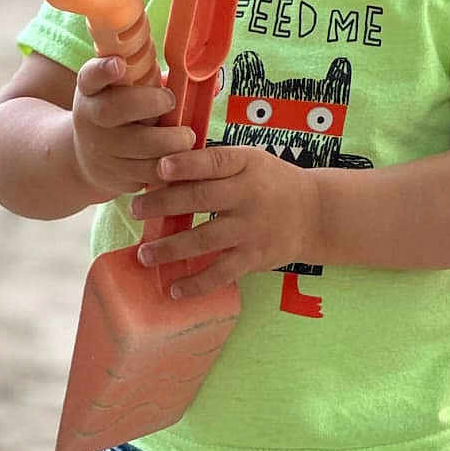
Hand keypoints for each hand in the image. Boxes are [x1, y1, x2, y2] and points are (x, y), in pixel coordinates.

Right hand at [71, 56, 195, 196]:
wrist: (88, 156)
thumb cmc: (121, 113)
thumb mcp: (126, 92)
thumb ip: (153, 81)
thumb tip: (202, 78)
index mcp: (92, 90)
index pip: (91, 75)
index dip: (104, 69)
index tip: (119, 65)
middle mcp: (90, 119)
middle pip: (111, 110)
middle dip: (148, 104)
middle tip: (172, 101)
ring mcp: (99, 151)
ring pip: (132, 150)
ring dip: (167, 144)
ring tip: (188, 138)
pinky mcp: (113, 178)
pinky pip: (144, 176)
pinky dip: (168, 169)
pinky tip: (182, 163)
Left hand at [128, 146, 319, 298]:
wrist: (315, 213)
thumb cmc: (270, 182)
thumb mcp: (251, 161)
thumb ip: (214, 164)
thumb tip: (162, 166)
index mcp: (246, 165)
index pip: (213, 162)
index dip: (186, 164)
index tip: (159, 167)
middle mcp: (249, 196)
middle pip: (200, 200)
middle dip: (162, 205)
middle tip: (134, 209)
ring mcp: (251, 230)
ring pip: (205, 240)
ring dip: (170, 249)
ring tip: (144, 255)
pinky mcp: (254, 258)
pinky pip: (221, 274)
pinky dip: (197, 284)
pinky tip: (174, 289)